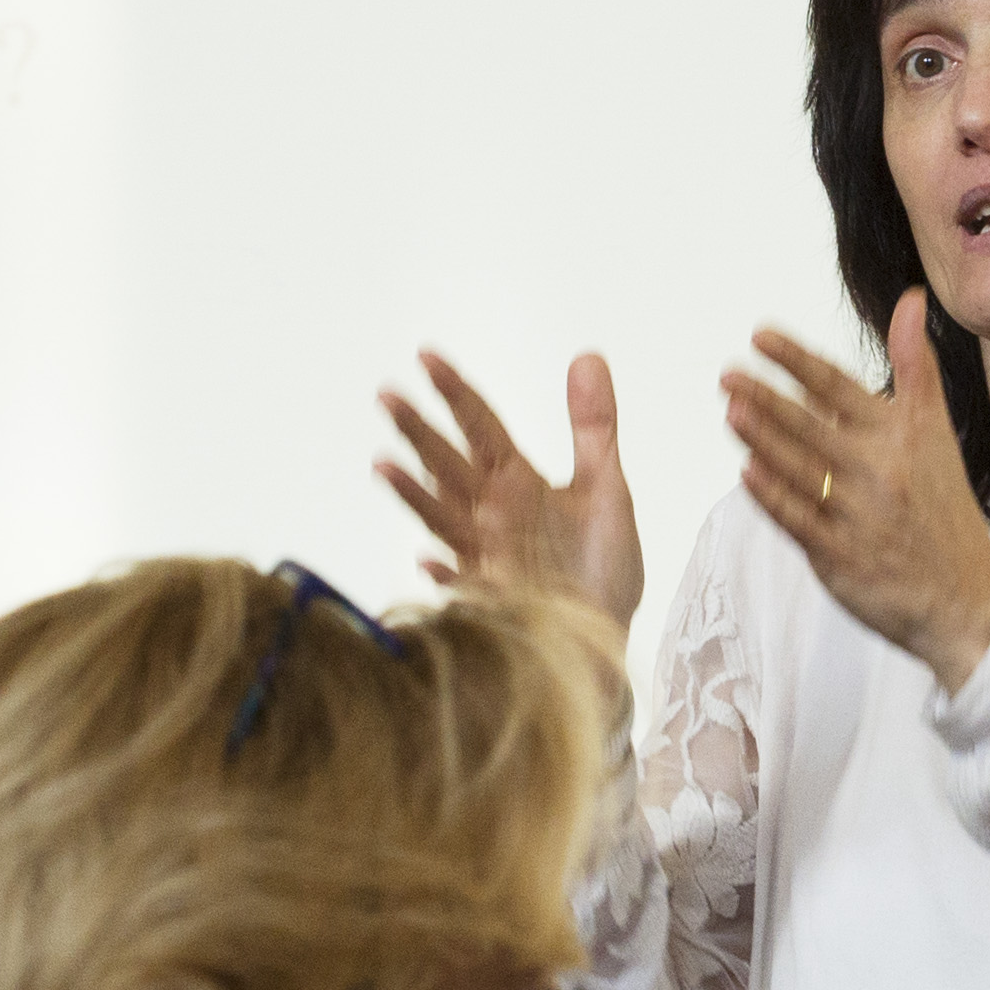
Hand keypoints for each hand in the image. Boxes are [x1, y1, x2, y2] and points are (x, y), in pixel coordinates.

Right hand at [376, 352, 645, 636]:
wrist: (605, 636)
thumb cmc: (602, 566)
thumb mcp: (606, 488)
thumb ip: (594, 426)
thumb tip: (587, 354)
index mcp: (516, 483)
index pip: (480, 426)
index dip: (455, 392)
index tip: (426, 356)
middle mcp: (491, 515)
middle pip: (449, 464)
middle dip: (419, 432)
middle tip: (387, 394)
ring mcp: (485, 556)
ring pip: (442, 516)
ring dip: (414, 493)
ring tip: (383, 465)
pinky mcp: (492, 598)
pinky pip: (462, 584)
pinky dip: (445, 574)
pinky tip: (428, 562)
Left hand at [723, 295, 989, 677]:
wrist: (966, 598)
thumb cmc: (944, 508)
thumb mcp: (937, 432)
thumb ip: (916, 366)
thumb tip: (911, 300)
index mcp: (901, 434)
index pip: (839, 386)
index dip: (797, 360)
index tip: (760, 336)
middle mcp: (880, 470)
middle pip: (812, 425)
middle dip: (766, 396)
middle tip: (727, 373)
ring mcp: (859, 515)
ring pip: (799, 469)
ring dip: (761, 438)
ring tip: (730, 409)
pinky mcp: (841, 557)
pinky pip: (798, 520)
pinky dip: (771, 495)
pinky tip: (745, 471)